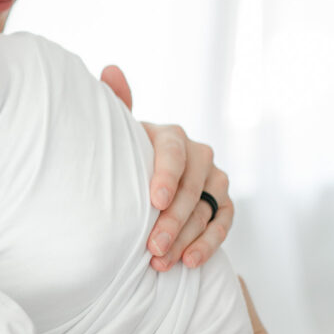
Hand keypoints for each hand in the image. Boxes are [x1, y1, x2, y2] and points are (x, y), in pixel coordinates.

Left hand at [100, 65, 234, 271]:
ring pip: (205, 210)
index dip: (166, 176)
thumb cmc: (125, 155)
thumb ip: (116, 105)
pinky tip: (189, 263)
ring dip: (185, 239)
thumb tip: (109, 70)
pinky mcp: (223, 202)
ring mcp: (215, 179)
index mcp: (171, 135)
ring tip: (161, 263)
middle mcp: (199, 153)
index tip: (153, 202)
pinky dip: (208, 245)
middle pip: (190, 189)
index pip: (174, 152)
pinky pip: (222, 224)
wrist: (143, 180)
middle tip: (151, 248)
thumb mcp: (119, 133)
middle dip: (171, 221)